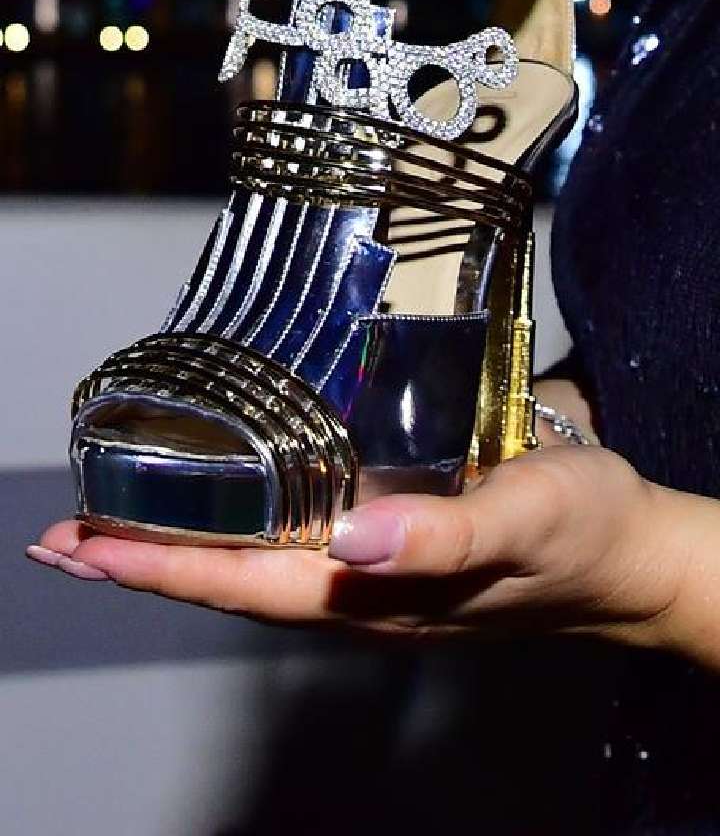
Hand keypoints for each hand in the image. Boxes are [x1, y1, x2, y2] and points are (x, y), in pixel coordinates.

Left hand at [28, 443, 682, 646]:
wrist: (631, 550)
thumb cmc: (584, 534)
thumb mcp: (526, 521)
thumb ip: (445, 535)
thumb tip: (351, 544)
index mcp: (376, 591)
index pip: (243, 581)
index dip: (158, 566)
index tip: (80, 547)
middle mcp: (360, 585)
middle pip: (231, 576)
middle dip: (144, 559)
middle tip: (65, 536)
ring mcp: (374, 568)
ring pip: (256, 557)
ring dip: (182, 541)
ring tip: (115, 519)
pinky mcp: (393, 537)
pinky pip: (295, 534)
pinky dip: (240, 517)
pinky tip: (226, 492)